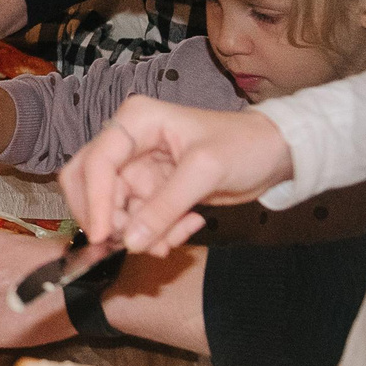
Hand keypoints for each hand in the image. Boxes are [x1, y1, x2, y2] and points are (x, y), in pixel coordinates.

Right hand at [55, 97, 292, 263]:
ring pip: (113, 211)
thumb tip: (130, 242)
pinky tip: (190, 226)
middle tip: (134, 244)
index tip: (104, 236)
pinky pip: (136, 222)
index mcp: (136, 121)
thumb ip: (164, 207)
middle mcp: (128, 143)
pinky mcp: (150, 192)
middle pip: (90, 186)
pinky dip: (157, 234)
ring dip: (140, 234)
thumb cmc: (244, 146)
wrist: (274, 155)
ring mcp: (137, 170)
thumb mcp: (205, 172)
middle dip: (109, 220)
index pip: (97, 162)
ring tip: (175, 239)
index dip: (94, 201)